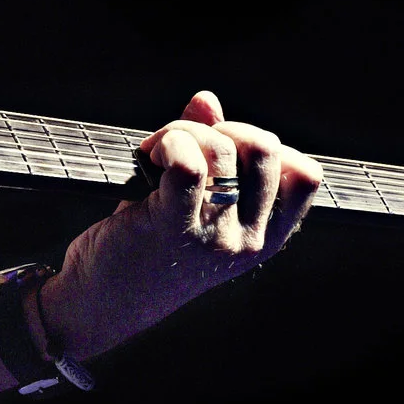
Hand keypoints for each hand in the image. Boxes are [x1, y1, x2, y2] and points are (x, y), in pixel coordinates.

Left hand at [37, 90, 321, 360]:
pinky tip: (149, 155)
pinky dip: (169, 142)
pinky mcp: (174, 229)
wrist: (99, 303)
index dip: (265, 147)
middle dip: (220, 129)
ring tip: (155, 152)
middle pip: (265, 148)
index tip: (224, 154)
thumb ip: (207, 151)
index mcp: (264, 239)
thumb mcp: (191, 202)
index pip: (305, 177)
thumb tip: (205, 101)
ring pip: (223, 148)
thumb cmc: (144, 248)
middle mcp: (248, 242)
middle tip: (179, 145)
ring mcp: (215, 238)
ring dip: (183, 132)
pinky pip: (188, 162)